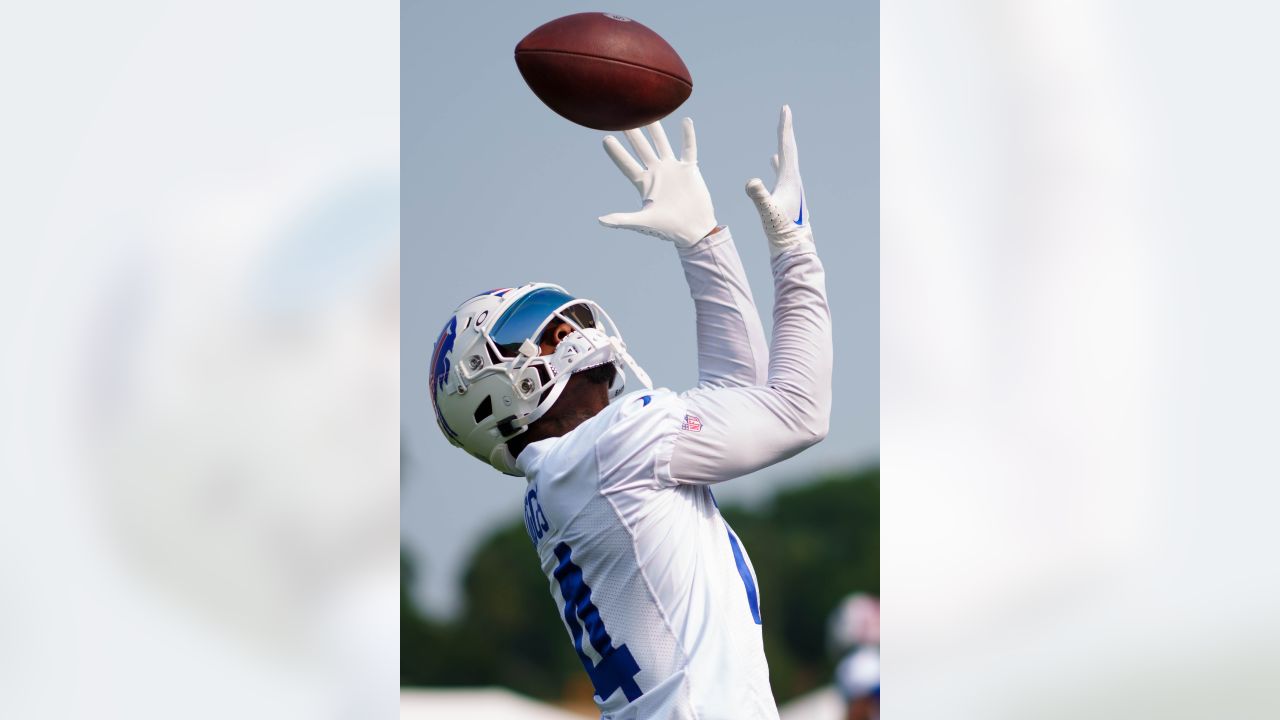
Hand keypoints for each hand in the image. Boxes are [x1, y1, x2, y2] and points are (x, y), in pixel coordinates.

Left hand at [599, 118, 718, 248]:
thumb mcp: (643, 222)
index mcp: (644, 183)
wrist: (693, 230)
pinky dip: (688, 136)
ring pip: (662, 143)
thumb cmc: (668, 228)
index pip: (626, 163)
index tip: (605, 138)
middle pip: (641, 148)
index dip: (616, 152)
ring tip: (651, 112)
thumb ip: (622, 220)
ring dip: (656, 129)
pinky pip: (688, 148)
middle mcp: (656, 172)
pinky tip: (686, 121)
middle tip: (622, 115)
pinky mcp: (689, 169)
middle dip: (632, 132)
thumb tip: (600, 220)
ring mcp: (672, 169)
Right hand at [746, 105, 813, 256]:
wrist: (792, 248)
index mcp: (790, 179)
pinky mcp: (787, 195)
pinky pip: (782, 172)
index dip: (784, 128)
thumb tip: (751, 181)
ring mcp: (792, 188)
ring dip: (783, 144)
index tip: (785, 109)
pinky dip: (778, 162)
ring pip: (787, 160)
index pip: (786, 148)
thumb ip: (759, 195)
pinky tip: (773, 160)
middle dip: (785, 130)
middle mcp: (794, 181)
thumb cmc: (780, 231)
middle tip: (785, 112)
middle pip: (789, 149)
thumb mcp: (767, 212)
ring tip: (781, 132)